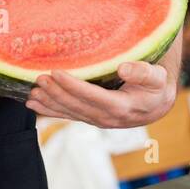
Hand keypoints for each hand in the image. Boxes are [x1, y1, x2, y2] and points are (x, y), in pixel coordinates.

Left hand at [26, 62, 174, 128]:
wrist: (157, 104)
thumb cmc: (156, 86)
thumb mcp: (156, 77)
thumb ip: (143, 72)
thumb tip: (123, 68)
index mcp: (121, 107)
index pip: (92, 96)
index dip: (73, 86)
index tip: (56, 73)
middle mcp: (105, 118)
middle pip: (76, 105)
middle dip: (55, 93)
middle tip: (39, 79)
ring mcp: (96, 120)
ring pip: (69, 112)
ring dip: (49, 103)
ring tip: (32, 93)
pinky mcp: (90, 118)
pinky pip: (68, 115)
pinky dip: (50, 111)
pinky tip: (34, 105)